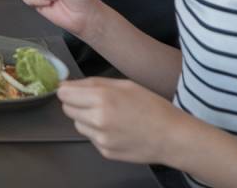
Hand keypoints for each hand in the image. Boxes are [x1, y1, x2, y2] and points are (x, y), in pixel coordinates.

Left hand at [58, 78, 181, 164]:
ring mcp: (101, 139)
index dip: (67, 90)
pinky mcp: (105, 152)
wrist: (172, 138)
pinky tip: (116, 129)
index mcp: (101, 99)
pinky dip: (97, 132)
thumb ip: (92, 83)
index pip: (64, 94)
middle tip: (93, 102)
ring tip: (108, 116)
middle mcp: (97, 120)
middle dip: (75, 103)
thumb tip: (68, 84)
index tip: (72, 89)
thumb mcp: (123, 84)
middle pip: (67, 109)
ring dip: (85, 119)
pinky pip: (91, 138)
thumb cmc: (152, 107)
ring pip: (77, 124)